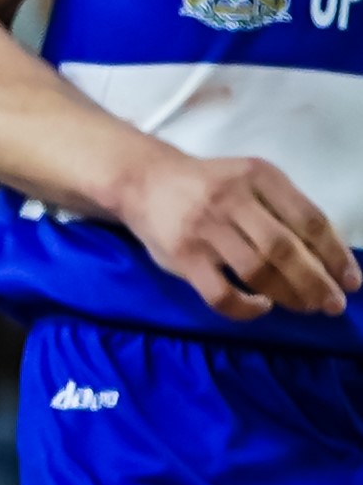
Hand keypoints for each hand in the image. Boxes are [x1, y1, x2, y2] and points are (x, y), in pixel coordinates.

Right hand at [118, 149, 359, 319]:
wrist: (142, 180)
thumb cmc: (208, 185)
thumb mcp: (249, 180)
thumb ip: (283, 208)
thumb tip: (327, 257)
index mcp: (257, 176)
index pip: (309, 219)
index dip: (335, 255)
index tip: (350, 281)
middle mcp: (230, 199)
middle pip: (284, 249)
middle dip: (316, 282)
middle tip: (332, 305)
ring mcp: (203, 228)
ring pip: (257, 272)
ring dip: (289, 295)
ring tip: (305, 307)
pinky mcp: (183, 256)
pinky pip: (220, 293)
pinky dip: (247, 308)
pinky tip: (261, 306)